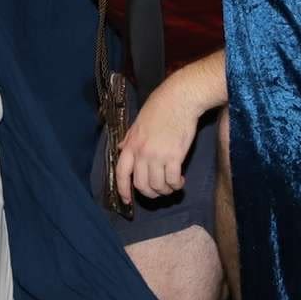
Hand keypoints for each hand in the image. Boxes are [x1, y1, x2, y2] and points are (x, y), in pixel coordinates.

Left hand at [116, 88, 204, 202]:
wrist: (179, 99)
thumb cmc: (160, 107)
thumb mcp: (138, 122)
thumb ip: (129, 138)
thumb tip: (120, 149)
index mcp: (131, 144)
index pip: (122, 173)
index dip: (123, 190)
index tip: (127, 200)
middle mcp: (142, 153)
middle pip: (141, 185)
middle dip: (150, 193)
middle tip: (158, 191)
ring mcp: (158, 155)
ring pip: (158, 186)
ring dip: (165, 190)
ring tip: (171, 185)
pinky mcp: (175, 156)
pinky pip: (173, 180)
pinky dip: (177, 185)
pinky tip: (180, 180)